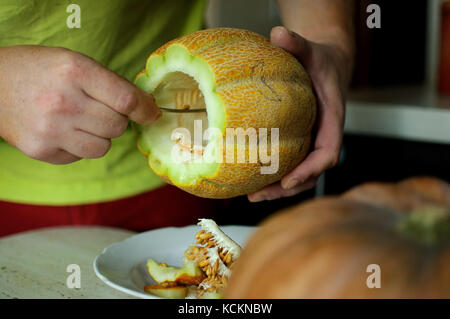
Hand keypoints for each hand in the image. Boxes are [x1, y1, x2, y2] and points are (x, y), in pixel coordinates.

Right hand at [0, 45, 160, 163]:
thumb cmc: (38, 70)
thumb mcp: (73, 61)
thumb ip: (109, 83)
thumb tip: (146, 107)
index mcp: (75, 72)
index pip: (125, 100)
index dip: (145, 110)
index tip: (152, 114)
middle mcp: (63, 102)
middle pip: (117, 126)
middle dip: (116, 120)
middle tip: (100, 110)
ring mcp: (51, 129)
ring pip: (103, 147)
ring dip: (100, 137)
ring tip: (82, 122)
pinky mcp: (41, 150)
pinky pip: (81, 157)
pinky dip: (79, 147)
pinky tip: (63, 130)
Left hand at [248, 26, 352, 201]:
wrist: (325, 66)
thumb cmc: (320, 61)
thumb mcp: (311, 50)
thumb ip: (298, 43)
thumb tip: (278, 33)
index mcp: (332, 120)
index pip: (328, 153)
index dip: (310, 170)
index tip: (290, 180)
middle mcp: (323, 136)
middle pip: (311, 172)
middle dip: (287, 188)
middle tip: (259, 195)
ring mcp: (311, 142)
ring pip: (300, 174)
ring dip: (278, 189)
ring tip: (251, 196)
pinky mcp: (300, 143)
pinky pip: (290, 164)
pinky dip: (274, 176)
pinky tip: (251, 180)